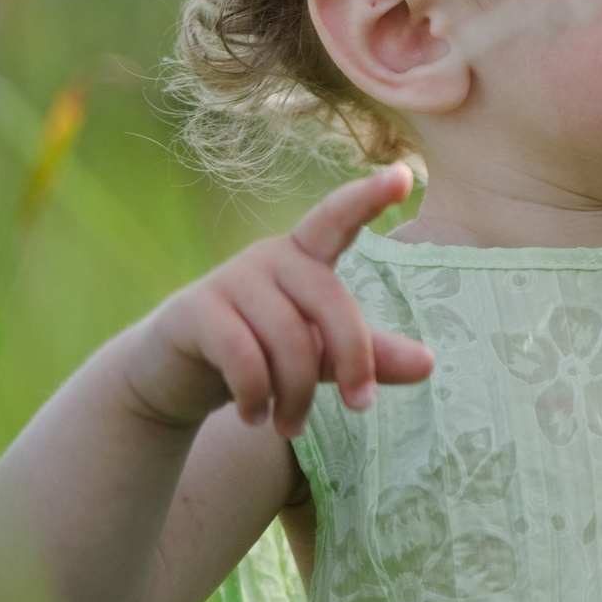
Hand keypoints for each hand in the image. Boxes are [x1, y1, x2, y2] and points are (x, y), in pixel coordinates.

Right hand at [121, 166, 432, 437]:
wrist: (171, 377)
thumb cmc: (260, 355)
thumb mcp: (318, 355)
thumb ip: (369, 354)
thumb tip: (429, 364)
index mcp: (305, 257)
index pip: (339, 218)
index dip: (369, 196)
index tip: (404, 175)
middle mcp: (268, 257)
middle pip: (331, 302)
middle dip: (352, 361)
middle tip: (360, 407)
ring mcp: (227, 279)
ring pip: (287, 338)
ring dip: (296, 395)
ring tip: (291, 427)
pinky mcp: (193, 311)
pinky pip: (243, 357)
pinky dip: (257, 396)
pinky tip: (255, 418)